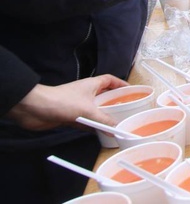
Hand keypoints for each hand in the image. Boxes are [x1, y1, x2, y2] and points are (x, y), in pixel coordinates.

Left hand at [6, 75, 128, 130]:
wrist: (35, 109)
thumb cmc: (62, 102)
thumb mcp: (87, 110)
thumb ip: (104, 120)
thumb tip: (118, 128)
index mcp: (92, 85)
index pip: (110, 80)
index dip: (120, 84)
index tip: (130, 91)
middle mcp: (86, 93)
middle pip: (104, 96)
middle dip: (114, 102)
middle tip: (126, 110)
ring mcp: (77, 105)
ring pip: (95, 110)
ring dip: (103, 116)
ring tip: (115, 123)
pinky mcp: (70, 116)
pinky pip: (85, 121)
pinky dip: (92, 126)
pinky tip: (99, 133)